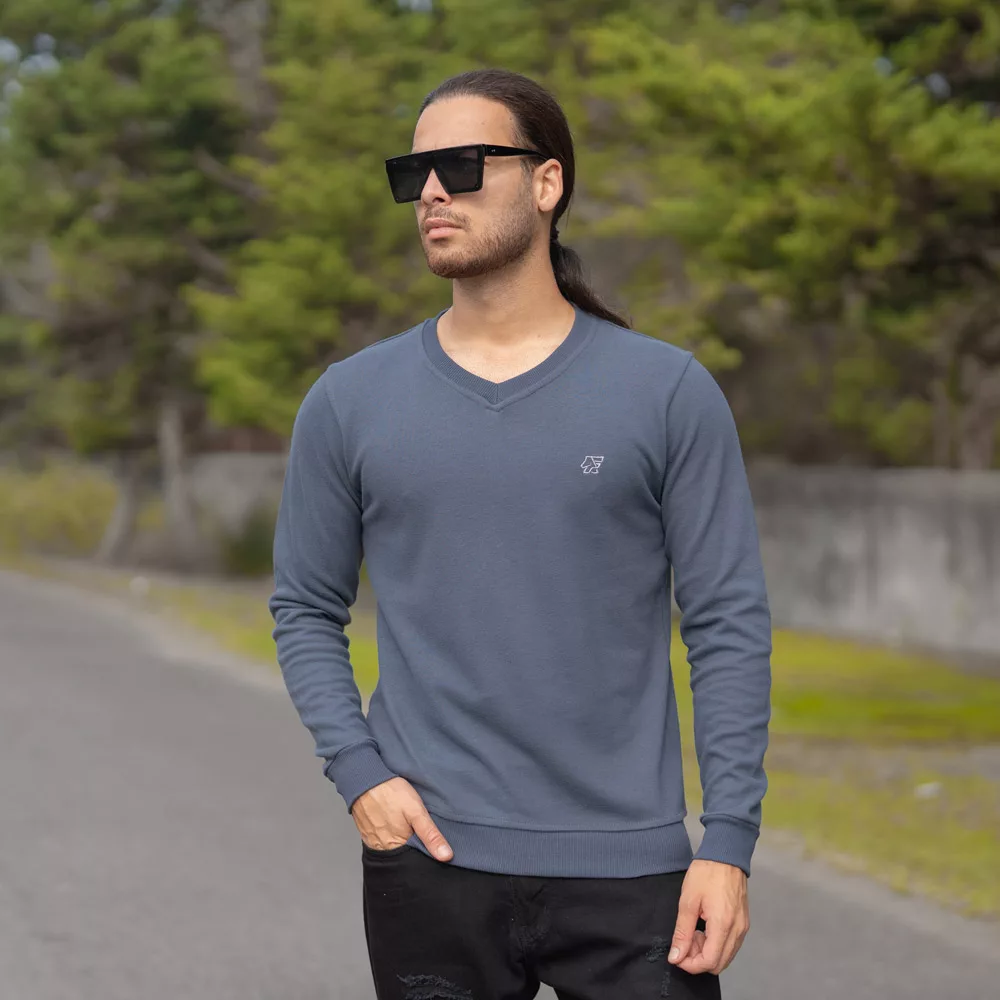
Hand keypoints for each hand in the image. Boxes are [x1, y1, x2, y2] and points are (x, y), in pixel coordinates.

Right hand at [351, 776, 453, 861]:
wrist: (365, 778)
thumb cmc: (391, 793)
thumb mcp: (416, 811)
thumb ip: (431, 835)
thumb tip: (446, 856)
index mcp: (396, 847)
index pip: (415, 857)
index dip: (425, 850)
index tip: (432, 841)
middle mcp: (382, 848)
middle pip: (403, 852)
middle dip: (413, 844)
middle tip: (417, 826)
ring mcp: (372, 840)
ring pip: (392, 846)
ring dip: (401, 837)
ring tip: (405, 822)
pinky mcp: (366, 831)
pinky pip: (381, 838)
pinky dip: (389, 832)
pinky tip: (394, 821)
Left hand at [668, 859, 748, 975]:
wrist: (725, 855)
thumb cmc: (706, 873)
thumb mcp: (688, 901)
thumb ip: (682, 932)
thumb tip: (676, 956)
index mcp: (723, 925)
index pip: (709, 962)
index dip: (690, 965)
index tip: (677, 955)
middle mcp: (738, 931)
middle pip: (719, 964)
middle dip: (698, 959)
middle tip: (685, 940)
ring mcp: (743, 927)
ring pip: (725, 956)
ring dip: (707, 952)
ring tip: (694, 931)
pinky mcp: (743, 923)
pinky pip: (730, 945)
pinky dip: (716, 944)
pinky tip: (705, 928)